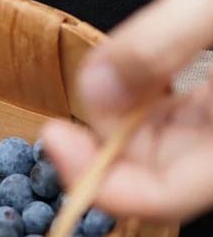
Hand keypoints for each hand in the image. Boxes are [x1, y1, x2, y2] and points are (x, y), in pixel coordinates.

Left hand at [42, 0, 212, 221]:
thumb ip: (163, 41)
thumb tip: (94, 90)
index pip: (169, 196)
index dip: (102, 182)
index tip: (55, 138)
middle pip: (163, 174)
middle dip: (104, 144)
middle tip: (72, 99)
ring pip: (168, 147)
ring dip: (119, 122)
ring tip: (101, 76)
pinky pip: (181, 117)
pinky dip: (143, 100)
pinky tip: (125, 72)